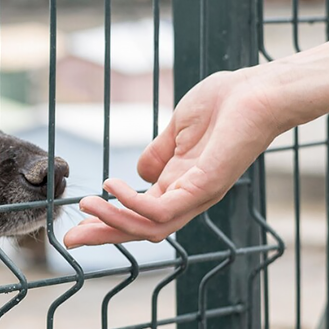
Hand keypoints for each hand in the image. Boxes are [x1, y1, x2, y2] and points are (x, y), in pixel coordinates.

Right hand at [64, 67, 286, 246]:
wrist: (259, 90)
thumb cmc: (225, 103)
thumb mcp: (177, 129)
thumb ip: (158, 153)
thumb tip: (138, 172)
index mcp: (180, 184)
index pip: (139, 214)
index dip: (108, 220)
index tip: (78, 222)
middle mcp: (188, 197)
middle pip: (140, 230)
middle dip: (103, 235)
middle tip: (69, 238)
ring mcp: (197, 195)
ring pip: (148, 228)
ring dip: (112, 221)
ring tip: (86, 205)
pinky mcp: (204, 187)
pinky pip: (161, 210)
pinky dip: (132, 203)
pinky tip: (113, 185)